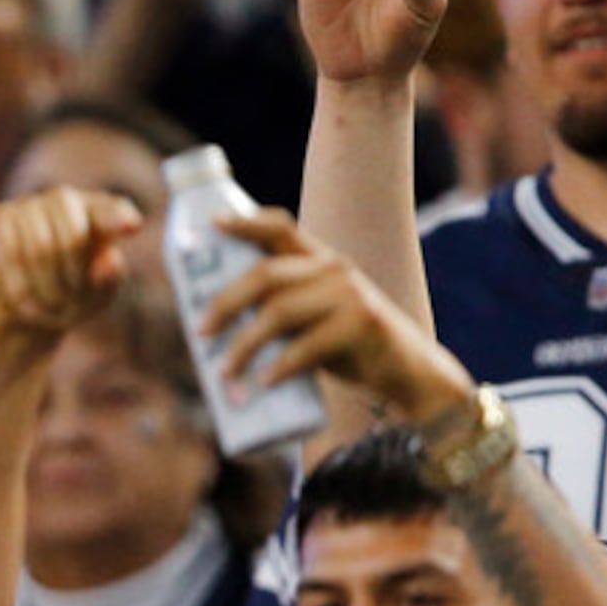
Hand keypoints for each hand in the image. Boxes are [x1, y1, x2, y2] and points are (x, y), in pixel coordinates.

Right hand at [0, 186, 144, 338]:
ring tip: (46, 304)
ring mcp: (30, 204)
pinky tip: (22, 294)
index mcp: (100, 213)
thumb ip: (107, 281)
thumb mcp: (94, 300)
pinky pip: (10, 252)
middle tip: (65, 305)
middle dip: (70, 277)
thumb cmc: (68, 300)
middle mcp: (66, 200)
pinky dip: (19, 282)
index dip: (119, 217)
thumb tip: (110, 258)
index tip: (133, 227)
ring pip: (40, 247)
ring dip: (44, 286)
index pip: (112, 210)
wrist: (20, 308)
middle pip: (73, 234)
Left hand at [198, 208, 472, 416]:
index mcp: (319, 261)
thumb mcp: (311, 317)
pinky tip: (264, 382)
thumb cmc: (346, 345)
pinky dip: (280, 366)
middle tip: (200, 332)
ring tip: (225, 371)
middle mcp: (334, 269)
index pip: (280, 228)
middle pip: (265, 275)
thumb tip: (211, 323)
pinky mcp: (363, 324)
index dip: (245, 223)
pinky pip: (307, 345)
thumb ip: (278, 306)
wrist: (407, 372)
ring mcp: (351, 293)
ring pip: (278, 312)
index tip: (212, 225)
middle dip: (224, 303)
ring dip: (244, 345)